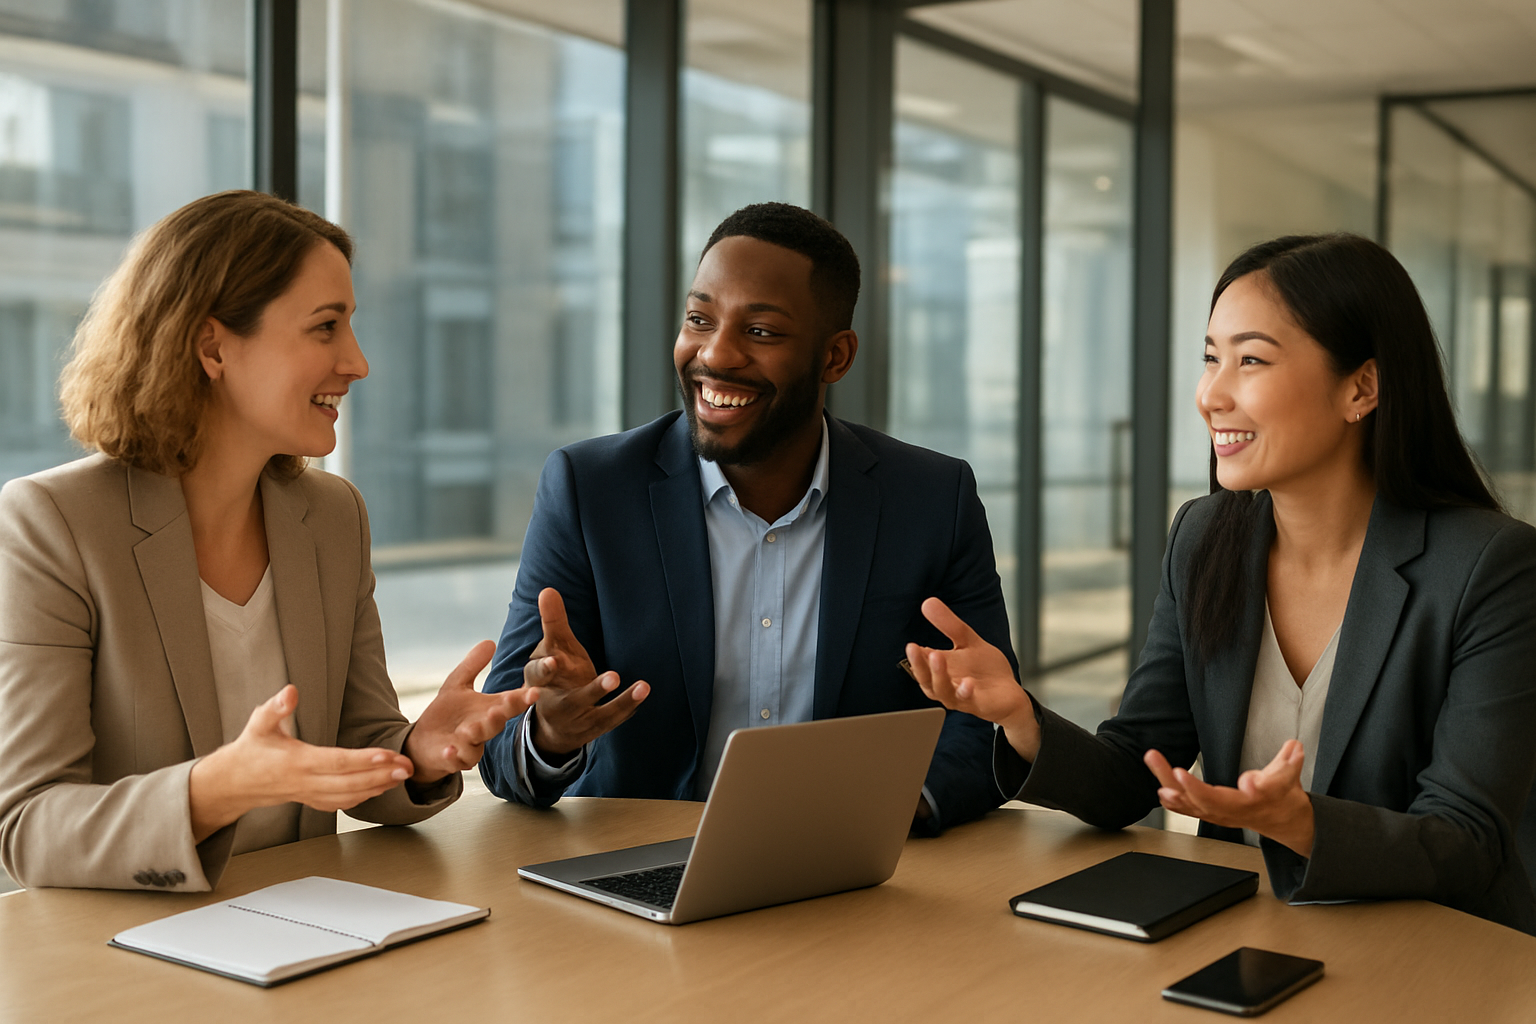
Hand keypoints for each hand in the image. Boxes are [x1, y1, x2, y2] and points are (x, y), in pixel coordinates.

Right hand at [188, 685, 413, 841]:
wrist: (233, 782)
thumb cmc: (250, 748)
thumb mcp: (259, 723)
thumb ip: (276, 708)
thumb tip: (291, 690)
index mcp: (296, 762)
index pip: (336, 763)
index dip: (363, 760)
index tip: (388, 755)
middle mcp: (305, 782)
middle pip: (349, 783)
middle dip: (381, 776)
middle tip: (408, 768)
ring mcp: (309, 794)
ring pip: (349, 796)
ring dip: (377, 787)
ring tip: (403, 776)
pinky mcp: (311, 800)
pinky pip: (341, 803)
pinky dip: (363, 797)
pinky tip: (382, 788)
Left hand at [405, 640, 539, 782]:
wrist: (424, 743)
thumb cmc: (446, 714)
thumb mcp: (457, 685)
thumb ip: (473, 665)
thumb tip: (490, 641)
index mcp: (489, 709)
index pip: (511, 703)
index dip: (523, 698)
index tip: (534, 691)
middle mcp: (483, 728)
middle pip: (497, 723)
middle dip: (499, 717)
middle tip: (498, 711)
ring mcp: (470, 745)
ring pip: (478, 743)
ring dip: (475, 736)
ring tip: (469, 729)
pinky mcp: (454, 758)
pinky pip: (458, 760)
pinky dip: (454, 757)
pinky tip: (449, 750)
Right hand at [523, 588, 648, 759]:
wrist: (555, 724)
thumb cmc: (556, 676)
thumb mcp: (554, 649)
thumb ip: (553, 622)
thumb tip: (547, 589)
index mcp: (539, 683)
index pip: (537, 676)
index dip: (544, 669)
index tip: (554, 662)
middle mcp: (557, 705)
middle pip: (571, 701)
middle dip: (592, 691)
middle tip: (613, 677)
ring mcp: (578, 720)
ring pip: (597, 712)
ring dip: (618, 700)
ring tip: (638, 684)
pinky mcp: (595, 728)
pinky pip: (613, 718)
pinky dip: (629, 705)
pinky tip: (643, 691)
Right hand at [905, 596, 1039, 760]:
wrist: (1008, 692)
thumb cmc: (983, 670)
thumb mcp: (967, 641)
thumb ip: (949, 624)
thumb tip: (928, 601)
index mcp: (939, 671)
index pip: (921, 665)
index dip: (915, 656)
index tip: (911, 644)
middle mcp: (946, 686)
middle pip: (926, 679)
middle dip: (919, 664)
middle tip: (912, 648)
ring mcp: (960, 698)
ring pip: (943, 690)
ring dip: (938, 675)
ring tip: (936, 657)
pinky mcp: (978, 705)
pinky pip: (968, 701)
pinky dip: (965, 692)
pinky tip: (967, 682)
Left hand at [1145, 740, 1314, 855]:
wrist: (1281, 820)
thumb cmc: (1283, 795)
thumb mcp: (1291, 776)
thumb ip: (1290, 761)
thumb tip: (1294, 747)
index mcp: (1264, 798)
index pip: (1262, 793)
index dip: (1257, 786)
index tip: (1249, 782)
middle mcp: (1240, 809)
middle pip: (1216, 802)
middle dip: (1194, 789)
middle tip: (1177, 772)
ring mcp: (1224, 815)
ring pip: (1196, 804)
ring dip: (1174, 789)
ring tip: (1159, 771)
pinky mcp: (1213, 814)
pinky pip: (1191, 810)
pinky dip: (1175, 804)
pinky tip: (1161, 792)